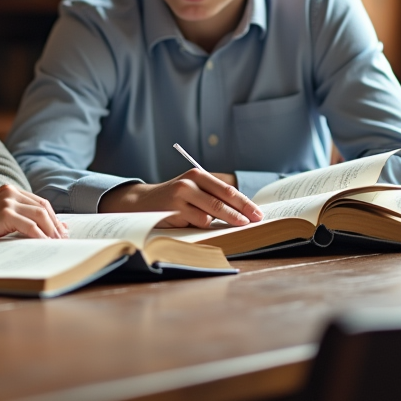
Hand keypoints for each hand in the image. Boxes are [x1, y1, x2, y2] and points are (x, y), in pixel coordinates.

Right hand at [0, 184, 67, 251]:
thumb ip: (19, 217)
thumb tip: (46, 228)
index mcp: (9, 190)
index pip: (39, 202)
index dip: (53, 217)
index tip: (62, 230)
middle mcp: (10, 191)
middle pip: (43, 207)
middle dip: (56, 224)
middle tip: (63, 239)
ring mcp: (7, 201)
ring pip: (40, 215)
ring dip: (51, 231)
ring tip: (57, 244)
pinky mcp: (5, 213)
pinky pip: (31, 226)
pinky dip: (41, 237)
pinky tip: (45, 246)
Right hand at [101, 169, 262, 227]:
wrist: (143, 201)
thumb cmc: (175, 197)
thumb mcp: (193, 189)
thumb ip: (213, 195)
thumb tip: (244, 210)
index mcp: (197, 175)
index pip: (227, 190)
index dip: (245, 203)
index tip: (258, 213)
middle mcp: (188, 184)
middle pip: (221, 202)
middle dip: (240, 214)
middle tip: (253, 223)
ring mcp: (179, 198)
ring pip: (210, 216)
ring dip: (217, 222)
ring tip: (216, 222)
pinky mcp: (173, 212)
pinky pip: (197, 223)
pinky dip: (200, 225)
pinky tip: (192, 222)